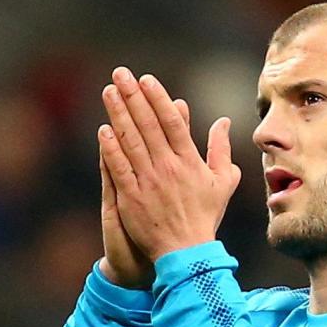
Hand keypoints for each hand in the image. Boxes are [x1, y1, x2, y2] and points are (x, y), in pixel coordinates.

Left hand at [100, 67, 240, 261]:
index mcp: (189, 162)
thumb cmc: (205, 216)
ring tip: (109, 92)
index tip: (147, 80)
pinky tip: (103, 130)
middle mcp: (168, 168)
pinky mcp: (131, 197)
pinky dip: (111, 149)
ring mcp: (148, 182)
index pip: (172, 122)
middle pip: (148, 125)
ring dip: (119, 114)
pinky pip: (119, 168)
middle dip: (133, 97)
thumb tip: (223, 122)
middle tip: (120, 74)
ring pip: (130, 141)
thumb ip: (221, 150)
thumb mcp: (223, 182)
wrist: (187, 252)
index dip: (158, 99)